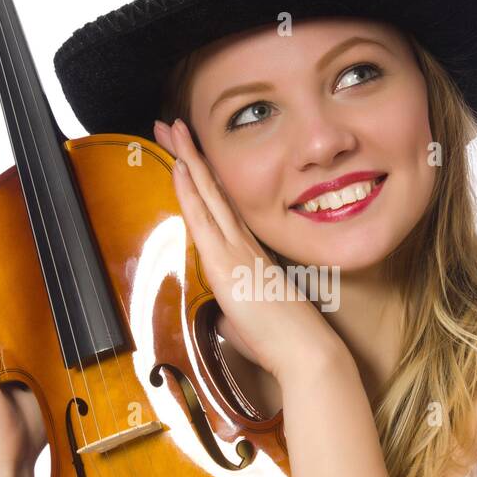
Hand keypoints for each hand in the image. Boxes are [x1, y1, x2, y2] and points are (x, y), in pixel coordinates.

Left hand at [153, 118, 340, 384]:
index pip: (221, 209)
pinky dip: (191, 189)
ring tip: (171, 129)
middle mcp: (243, 245)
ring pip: (208, 194)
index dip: (204, 178)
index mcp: (249, 256)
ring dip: (187, 159)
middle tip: (173, 124)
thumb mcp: (247, 321)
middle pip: (213, 190)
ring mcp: (236, 250)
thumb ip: (233, 308)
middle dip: (191, 155)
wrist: (305, 352)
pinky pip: (204, 218)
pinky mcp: (227, 263)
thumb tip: (222, 312)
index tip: (188, 155)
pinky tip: (180, 167)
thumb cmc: (280, 343)